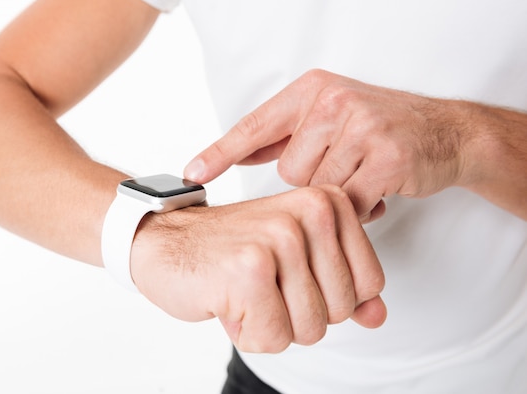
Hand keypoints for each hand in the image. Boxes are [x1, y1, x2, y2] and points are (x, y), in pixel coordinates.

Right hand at [129, 186, 385, 352]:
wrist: (164, 242)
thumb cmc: (231, 252)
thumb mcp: (295, 261)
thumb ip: (341, 287)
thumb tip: (377, 317)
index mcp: (328, 203)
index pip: (368, 284)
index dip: (327, 296)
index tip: (290, 276)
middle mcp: (310, 213)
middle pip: (339, 310)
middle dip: (296, 314)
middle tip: (261, 285)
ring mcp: (280, 238)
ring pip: (308, 329)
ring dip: (269, 325)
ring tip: (243, 291)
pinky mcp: (249, 268)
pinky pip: (273, 337)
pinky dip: (247, 333)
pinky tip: (227, 301)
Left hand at [184, 69, 470, 219]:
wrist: (446, 132)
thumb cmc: (381, 127)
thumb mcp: (329, 116)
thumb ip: (285, 135)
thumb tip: (239, 153)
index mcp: (312, 90)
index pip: (255, 125)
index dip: (220, 152)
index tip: (191, 173)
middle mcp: (333, 102)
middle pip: (289, 170)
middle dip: (313, 180)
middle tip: (345, 167)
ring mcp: (362, 127)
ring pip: (317, 189)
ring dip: (338, 194)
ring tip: (364, 175)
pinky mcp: (386, 158)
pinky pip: (349, 202)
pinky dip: (361, 206)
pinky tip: (378, 189)